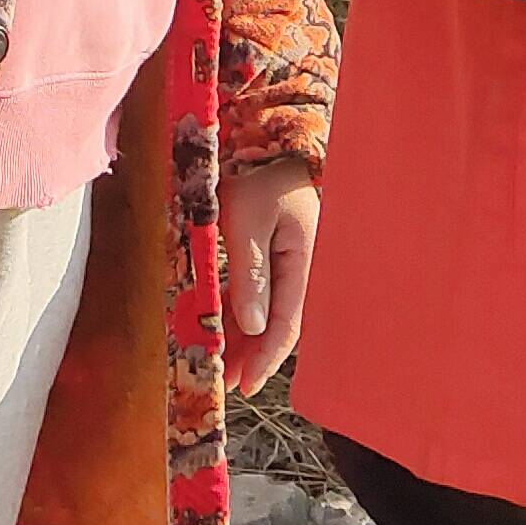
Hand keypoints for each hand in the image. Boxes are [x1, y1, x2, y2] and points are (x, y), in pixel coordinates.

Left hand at [221, 156, 320, 393]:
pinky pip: (258, 291)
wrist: (272, 140)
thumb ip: (251, 271)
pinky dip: (240, 312)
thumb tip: (252, 326)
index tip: (246, 384)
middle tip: (228, 384)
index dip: (266, 358)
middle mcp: (300, 268)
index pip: (286, 325)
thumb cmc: (260, 175)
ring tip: (223, 363)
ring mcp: (288, 261)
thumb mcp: (248, 219)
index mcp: (302, 263)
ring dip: (245, 338)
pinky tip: (223, 327)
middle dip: (253, 356)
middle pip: (277, 324)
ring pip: (266, 311)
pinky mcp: (274, 252)